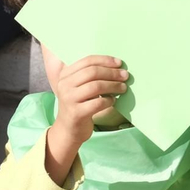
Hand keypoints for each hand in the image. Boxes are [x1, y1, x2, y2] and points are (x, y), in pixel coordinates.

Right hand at [45, 55, 126, 180]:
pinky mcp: (77, 113)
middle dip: (111, 73)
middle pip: (92, 72)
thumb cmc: (78, 105)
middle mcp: (64, 85)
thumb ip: (90, 76)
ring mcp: (69, 99)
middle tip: (125, 75)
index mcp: (65, 75)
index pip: (87, 61)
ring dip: (113, 86)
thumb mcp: (78, 87)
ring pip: (96, 86)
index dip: (105, 60)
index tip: (119, 63)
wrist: (68, 129)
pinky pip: (98, 103)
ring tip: (123, 87)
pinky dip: (109, 100)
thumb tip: (116, 66)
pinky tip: (113, 100)